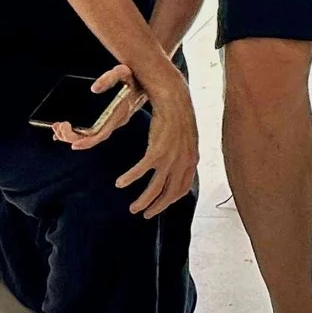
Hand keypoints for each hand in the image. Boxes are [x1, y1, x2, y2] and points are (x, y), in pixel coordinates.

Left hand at [50, 63, 148, 149]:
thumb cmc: (132, 76)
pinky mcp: (106, 119)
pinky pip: (89, 131)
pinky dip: (75, 132)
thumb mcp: (123, 71)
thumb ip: (110, 78)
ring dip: (71, 135)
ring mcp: (110, 122)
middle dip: (71, 136)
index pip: (101, 135)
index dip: (86, 142)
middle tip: (57, 126)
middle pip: (91, 138)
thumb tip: (93, 88)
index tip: (73, 144)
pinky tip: (62, 130)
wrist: (145, 80)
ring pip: (88, 136)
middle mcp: (114, 123)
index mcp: (118, 115)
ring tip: (56, 126)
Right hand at [112, 67, 199, 218]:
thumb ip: (183, 155)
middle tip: (144, 214)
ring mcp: (171, 158)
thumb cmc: (178, 116)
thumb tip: (178, 166)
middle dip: (156, 206)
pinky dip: (130, 179)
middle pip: (169, 193)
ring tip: (133, 207)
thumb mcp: (186, 139)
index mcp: (191, 160)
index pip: (181, 188)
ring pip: (155, 187)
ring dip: (143, 200)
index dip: (170, 201)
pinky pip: (141, 171)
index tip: (159, 207)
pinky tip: (120, 183)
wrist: (176, 98)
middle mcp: (183, 162)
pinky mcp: (158, 151)